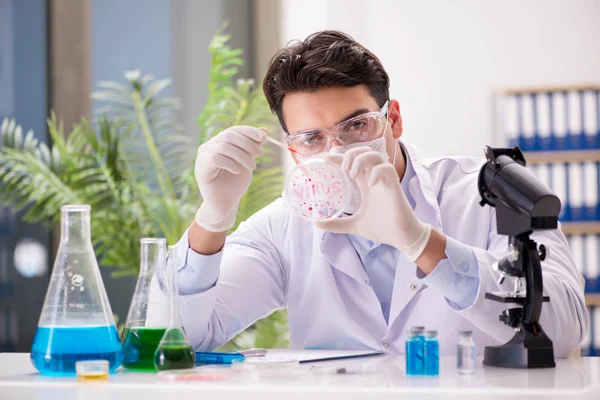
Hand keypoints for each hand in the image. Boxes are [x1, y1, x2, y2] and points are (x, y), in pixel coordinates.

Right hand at [194, 126, 265, 231]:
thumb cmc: (235, 183)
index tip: (263, 137)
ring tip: (252, 167)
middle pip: (228, 135)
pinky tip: (237, 171)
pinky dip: (230, 163)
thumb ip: (252, 147)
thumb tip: (264, 130)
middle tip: (260, 153)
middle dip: (247, 143)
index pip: (233, 130)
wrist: (225, 204)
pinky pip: (216, 158)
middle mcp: (209, 146)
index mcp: (220, 142)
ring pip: (224, 146)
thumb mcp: (248, 162)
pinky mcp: (200, 167)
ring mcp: (203, 156)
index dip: (248, 131)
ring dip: (242, 156)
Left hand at [314, 147, 431, 261]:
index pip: (351, 162)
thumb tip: (316, 224)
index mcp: (365, 183)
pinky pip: (387, 169)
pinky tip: (371, 184)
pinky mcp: (394, 186)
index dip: (339, 157)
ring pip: (376, 155)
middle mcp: (374, 178)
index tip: (325, 159)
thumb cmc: (382, 228)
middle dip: (351, 155)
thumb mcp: (354, 225)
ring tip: (353, 174)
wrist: (401, 238)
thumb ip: (336, 224)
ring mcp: (384, 180)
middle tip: (343, 170)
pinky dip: (378, 172)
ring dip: (362, 159)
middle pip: (364, 152)